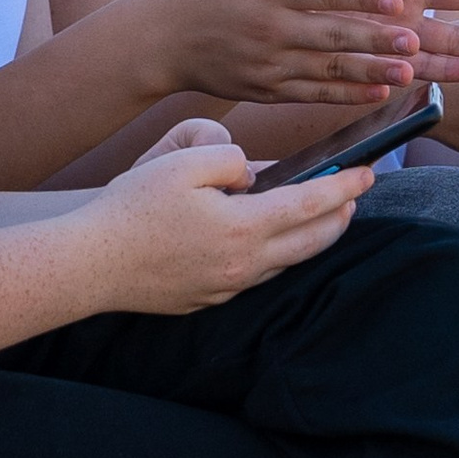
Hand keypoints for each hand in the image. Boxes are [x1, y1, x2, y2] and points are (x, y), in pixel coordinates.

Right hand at [82, 126, 366, 307]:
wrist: (90, 263)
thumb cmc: (131, 209)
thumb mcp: (181, 161)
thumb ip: (229, 159)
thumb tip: (252, 174)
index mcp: (242, 227)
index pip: (311, 206)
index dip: (344, 187)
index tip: (368, 172)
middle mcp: (244, 264)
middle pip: (312, 242)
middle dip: (340, 216)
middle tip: (354, 194)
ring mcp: (227, 286)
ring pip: (287, 261)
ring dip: (312, 237)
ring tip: (323, 215)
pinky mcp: (209, 298)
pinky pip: (258, 273)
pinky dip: (278, 253)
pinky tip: (271, 238)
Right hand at [147, 0, 434, 109]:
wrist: (156, 39)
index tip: (394, 0)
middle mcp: (269, 28)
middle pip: (333, 33)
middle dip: (377, 39)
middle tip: (414, 39)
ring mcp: (268, 64)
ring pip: (330, 69)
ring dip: (371, 72)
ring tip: (408, 71)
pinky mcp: (266, 89)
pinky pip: (314, 94)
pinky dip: (347, 96)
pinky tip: (378, 93)